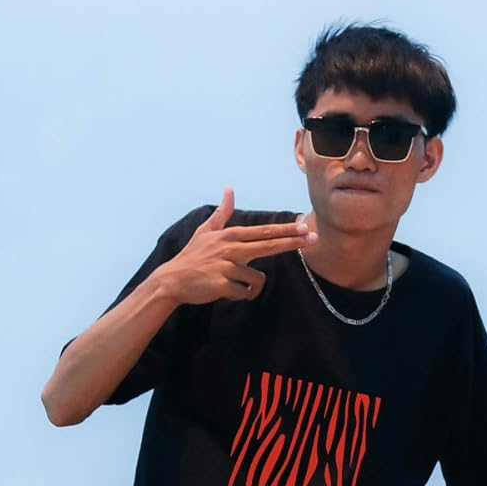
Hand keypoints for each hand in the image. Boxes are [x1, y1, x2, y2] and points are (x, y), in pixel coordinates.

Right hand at [154, 187, 317, 303]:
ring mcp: (227, 267)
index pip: (263, 232)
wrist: (173, 280)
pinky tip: (225, 291)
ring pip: (257, 279)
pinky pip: (244, 293)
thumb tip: (229, 189)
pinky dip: (239, 296)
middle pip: (268, 245)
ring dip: (249, 286)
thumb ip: (222, 212)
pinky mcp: (222, 285)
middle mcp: (231, 248)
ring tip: (232, 284)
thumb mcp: (205, 231)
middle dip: (292, 242)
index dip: (286, 230)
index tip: (304, 226)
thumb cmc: (192, 256)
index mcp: (230, 236)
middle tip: (313, 239)